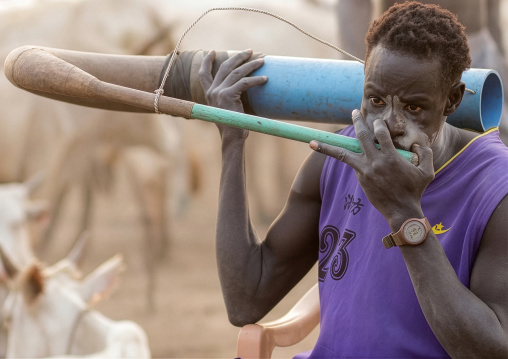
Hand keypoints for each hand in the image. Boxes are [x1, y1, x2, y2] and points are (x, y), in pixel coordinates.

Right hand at [198, 49, 266, 138]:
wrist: (231, 137)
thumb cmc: (233, 125)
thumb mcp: (227, 108)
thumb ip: (229, 96)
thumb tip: (242, 85)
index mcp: (209, 94)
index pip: (203, 74)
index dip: (207, 61)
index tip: (212, 52)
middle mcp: (212, 91)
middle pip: (225, 67)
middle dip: (238, 57)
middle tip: (250, 51)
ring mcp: (219, 93)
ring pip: (237, 72)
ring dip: (251, 65)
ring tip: (262, 61)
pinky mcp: (228, 96)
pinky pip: (245, 83)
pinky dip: (256, 79)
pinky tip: (265, 79)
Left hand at [310, 109, 434, 229]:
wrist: (401, 211)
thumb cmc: (415, 191)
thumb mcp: (427, 171)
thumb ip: (425, 152)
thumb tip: (417, 141)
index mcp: (392, 158)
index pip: (381, 134)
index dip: (379, 125)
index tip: (378, 122)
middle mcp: (375, 163)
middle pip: (362, 137)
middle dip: (358, 122)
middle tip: (354, 112)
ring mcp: (365, 171)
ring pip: (343, 154)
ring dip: (328, 145)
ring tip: (313, 141)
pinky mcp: (360, 178)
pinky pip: (350, 162)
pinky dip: (340, 155)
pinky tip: (321, 148)